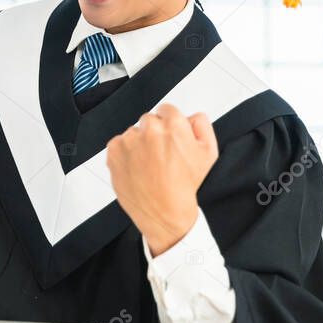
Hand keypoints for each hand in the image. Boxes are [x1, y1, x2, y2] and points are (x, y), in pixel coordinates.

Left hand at [106, 103, 218, 255]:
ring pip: (133, 133)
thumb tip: (190, 115)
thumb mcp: (208, 153)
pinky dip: (125, 154)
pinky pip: (118, 144)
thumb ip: (201, 125)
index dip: (170, 125)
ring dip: (138, 144)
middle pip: (149, 120)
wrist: (165, 213)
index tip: (169, 139)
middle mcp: (149, 129)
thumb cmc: (186, 186)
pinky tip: (137, 169)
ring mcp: (129, 140)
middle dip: (154, 133)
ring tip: (149, 166)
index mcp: (173, 125)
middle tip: (161, 156)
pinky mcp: (114, 152)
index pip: (167, 109)